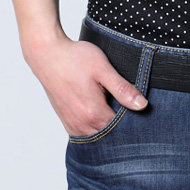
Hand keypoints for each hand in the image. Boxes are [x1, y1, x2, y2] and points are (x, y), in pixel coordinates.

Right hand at [23, 35, 148, 136]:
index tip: (139, 107)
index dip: (133, 118)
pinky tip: (100, 109)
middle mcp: (81, 124)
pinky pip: (85, 132)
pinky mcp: (66, 120)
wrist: (47, 54)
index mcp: (93, 113)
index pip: (122, 128)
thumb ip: (122, 89)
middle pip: (109, 134)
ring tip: (113, 104)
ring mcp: (72, 124)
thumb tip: (142, 105)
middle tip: (126, 104)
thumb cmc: (74, 58)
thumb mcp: (103, 69)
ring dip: (107, 125)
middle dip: (121, 124)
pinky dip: (95, 125)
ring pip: (97, 134)